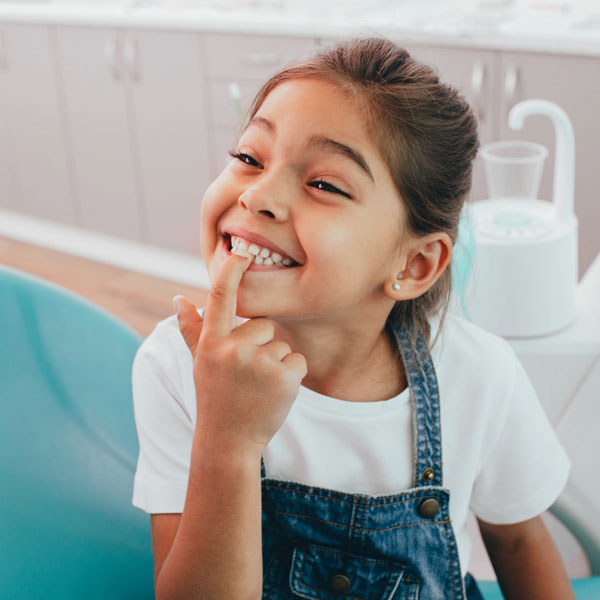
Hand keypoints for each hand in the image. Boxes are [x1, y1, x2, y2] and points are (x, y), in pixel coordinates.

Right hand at [173, 254, 306, 452]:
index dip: (231, 270)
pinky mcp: (284, 377)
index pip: (220, 296)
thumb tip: (178, 298)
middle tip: (247, 374)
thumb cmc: (215, 397)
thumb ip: (191, 330)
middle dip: (261, 345)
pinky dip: (291, 376)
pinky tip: (274, 393)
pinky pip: (298, 360)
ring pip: (282, 344)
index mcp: (211, 342)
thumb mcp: (199, 363)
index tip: (240, 251)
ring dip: (276, 363)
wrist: (229, 442)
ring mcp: (259, 363)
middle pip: (264, 324)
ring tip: (258, 387)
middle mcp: (233, 349)